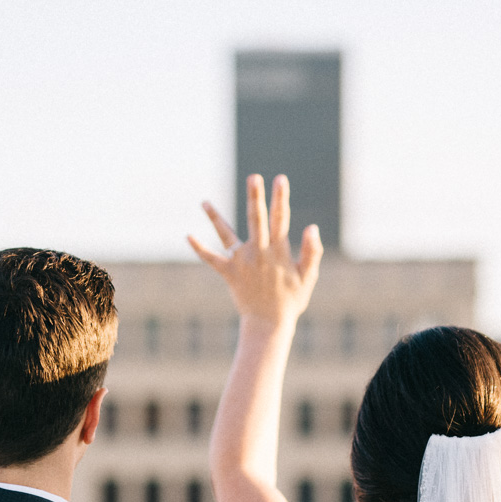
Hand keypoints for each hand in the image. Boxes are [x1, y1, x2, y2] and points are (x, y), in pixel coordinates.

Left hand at [188, 174, 321, 325]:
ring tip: (203, 202)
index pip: (280, 219)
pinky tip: (188, 236)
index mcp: (279, 251)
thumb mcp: (308, 277)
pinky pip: (211, 259)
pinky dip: (200, 248)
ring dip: (215, 217)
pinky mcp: (229, 273)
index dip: (281, 198)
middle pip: (256, 219)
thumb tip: (312, 227)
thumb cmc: (291, 300)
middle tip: (253, 177)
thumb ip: (312, 252)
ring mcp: (242, 262)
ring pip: (227, 235)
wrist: (268, 324)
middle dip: (255, 197)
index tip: (280, 179)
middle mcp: (259, 252)